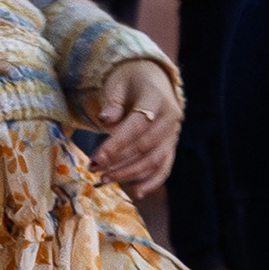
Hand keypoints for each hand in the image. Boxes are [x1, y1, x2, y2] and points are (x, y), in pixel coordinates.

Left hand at [90, 59, 180, 195]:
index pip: (136, 126)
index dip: (116, 144)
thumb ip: (112, 103)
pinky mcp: (172, 145)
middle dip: (118, 161)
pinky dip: (153, 182)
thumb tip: (105, 120)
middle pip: (145, 146)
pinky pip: (165, 167)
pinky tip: (137, 192)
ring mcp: (173, 133)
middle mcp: (170, 117)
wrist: (152, 77)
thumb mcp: (117, 84)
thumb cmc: (129, 80)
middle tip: (95, 170)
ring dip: (130, 173)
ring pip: (154, 160)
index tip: (96, 158)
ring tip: (105, 179)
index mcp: (156, 98)